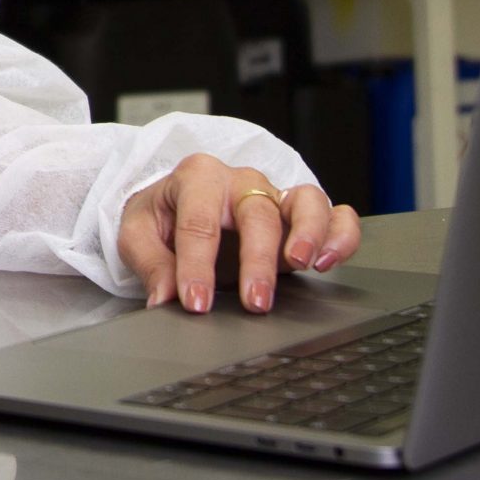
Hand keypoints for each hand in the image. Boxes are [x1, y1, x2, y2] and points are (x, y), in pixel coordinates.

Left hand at [117, 152, 362, 314]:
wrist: (178, 201)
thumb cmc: (162, 214)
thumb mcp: (139, 232)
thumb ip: (151, 264)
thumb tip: (163, 298)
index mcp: (196, 178)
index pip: (198, 222)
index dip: (196, 266)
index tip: (196, 302)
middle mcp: (240, 181)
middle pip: (257, 213)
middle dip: (257, 259)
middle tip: (255, 301)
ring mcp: (274, 194)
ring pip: (305, 201)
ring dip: (309, 233)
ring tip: (303, 265)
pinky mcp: (300, 213)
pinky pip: (334, 213)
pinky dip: (341, 233)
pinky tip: (330, 260)